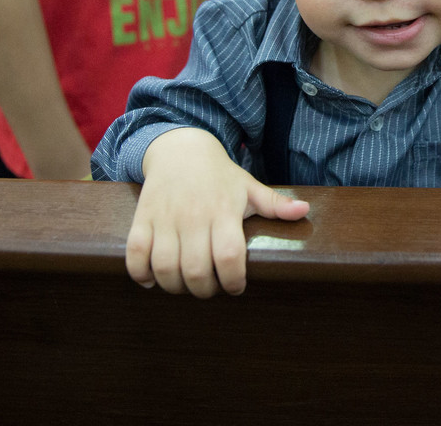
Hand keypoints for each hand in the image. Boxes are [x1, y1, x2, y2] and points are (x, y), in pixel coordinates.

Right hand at [126, 128, 309, 296]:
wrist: (180, 149)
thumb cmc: (219, 175)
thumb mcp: (249, 186)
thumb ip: (275, 203)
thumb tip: (305, 210)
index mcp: (223, 212)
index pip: (230, 257)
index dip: (233, 281)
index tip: (236, 287)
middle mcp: (194, 217)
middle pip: (196, 270)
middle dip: (204, 290)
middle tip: (210, 289)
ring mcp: (165, 218)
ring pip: (165, 267)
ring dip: (174, 286)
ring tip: (184, 285)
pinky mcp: (142, 219)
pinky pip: (135, 254)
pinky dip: (140, 273)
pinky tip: (152, 279)